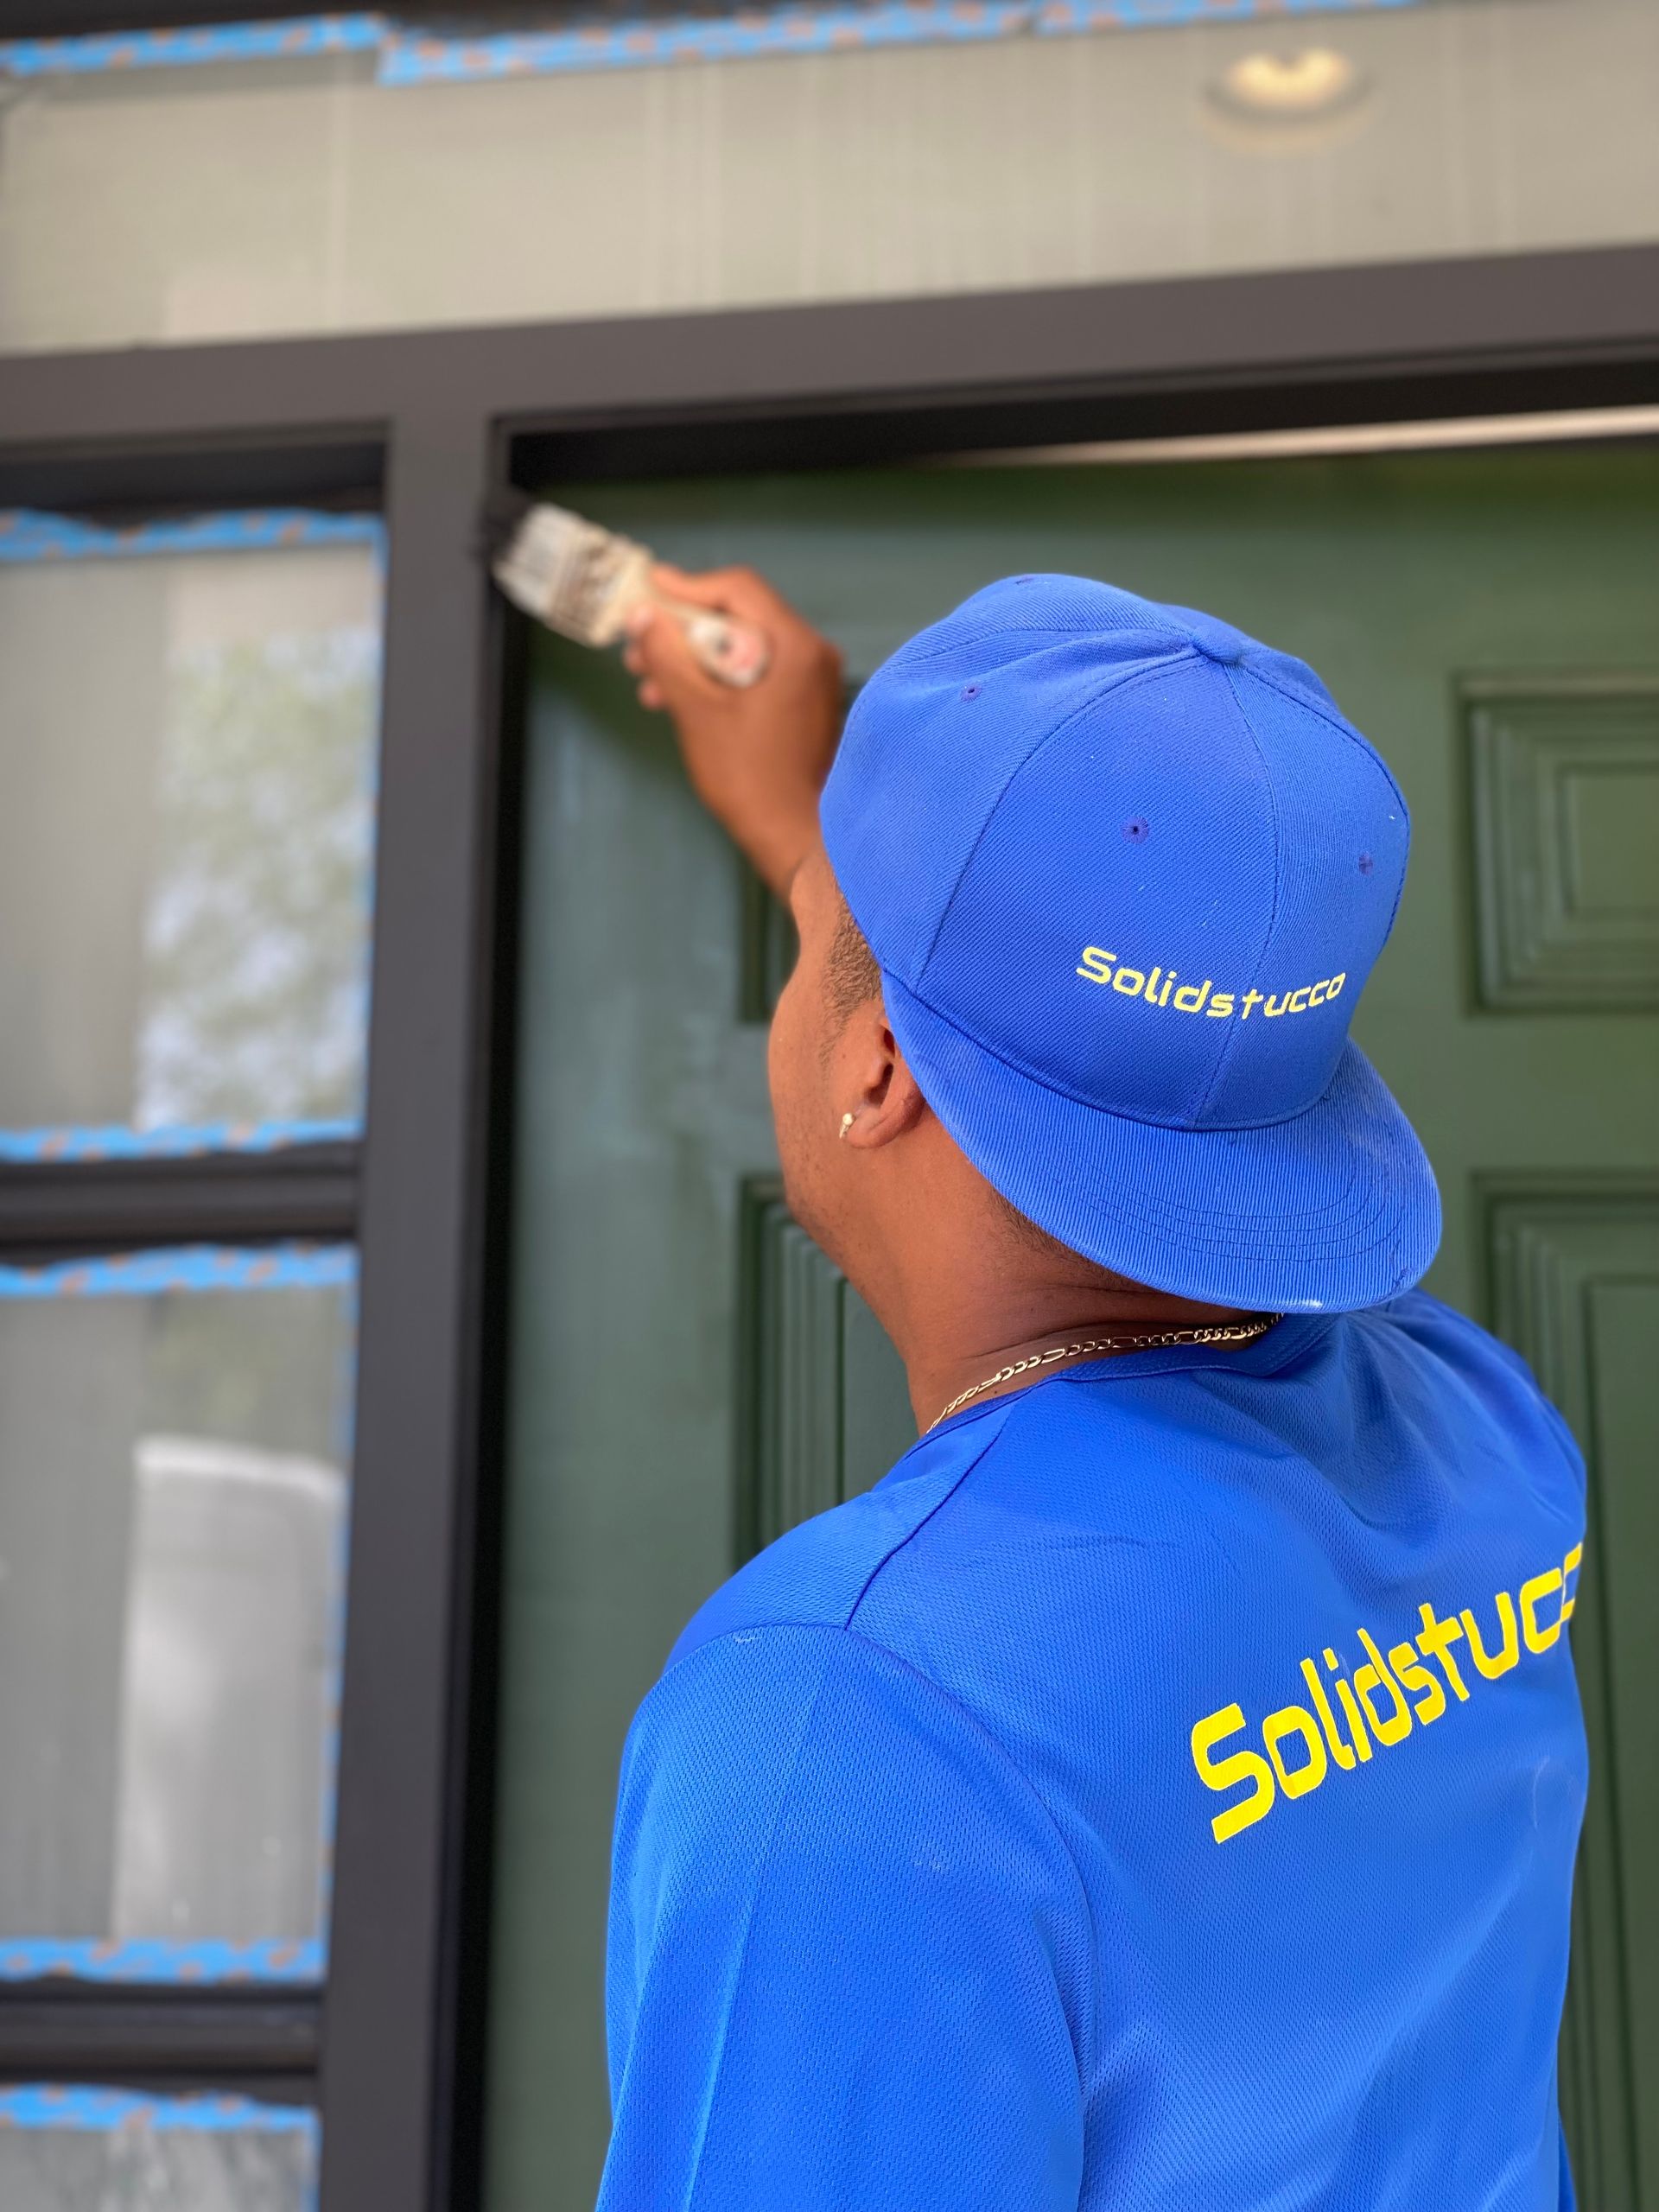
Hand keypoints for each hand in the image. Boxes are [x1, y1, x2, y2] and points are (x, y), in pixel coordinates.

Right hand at [623, 563, 844, 898]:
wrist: (798, 837)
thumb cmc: (749, 776)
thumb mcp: (696, 711)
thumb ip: (667, 656)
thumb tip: (643, 615)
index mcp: (795, 645)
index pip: (738, 589)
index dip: (687, 587)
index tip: (648, 589)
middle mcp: (812, 654)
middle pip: (740, 617)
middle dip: (684, 629)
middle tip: (639, 646)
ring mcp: (812, 681)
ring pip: (744, 649)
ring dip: (695, 659)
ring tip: (649, 682)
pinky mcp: (805, 705)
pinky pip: (756, 674)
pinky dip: (718, 680)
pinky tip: (679, 701)